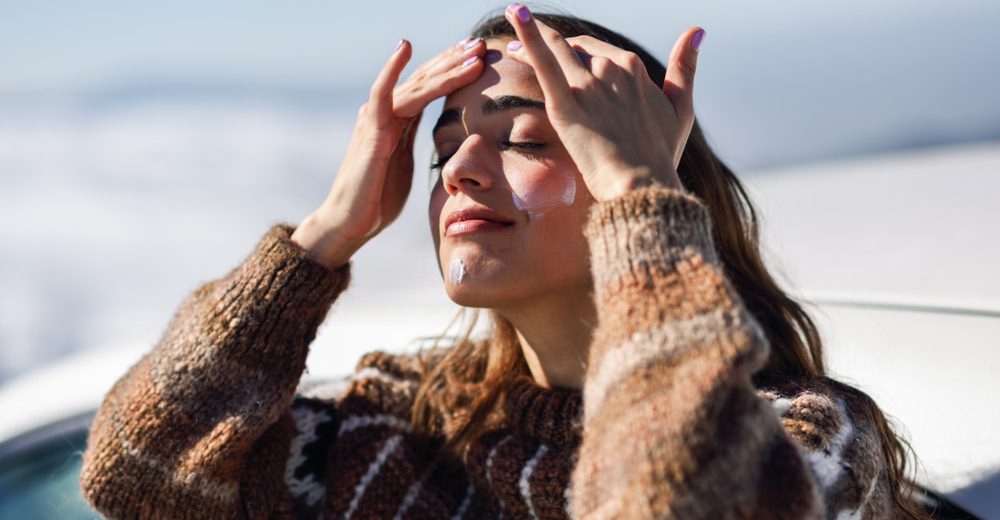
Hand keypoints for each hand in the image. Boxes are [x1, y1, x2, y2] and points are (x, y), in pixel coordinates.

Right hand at [293, 38, 486, 267]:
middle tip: (482, 43)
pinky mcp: (371, 131)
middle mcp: (386, 112)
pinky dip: (392, 69)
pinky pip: (382, 94)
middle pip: (425, 78)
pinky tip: (405, 47)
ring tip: (472, 52)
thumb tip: (439, 142)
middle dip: (454, 60)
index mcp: (398, 120)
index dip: (454, 70)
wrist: (350, 222)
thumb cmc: (377, 199)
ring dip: (446, 67)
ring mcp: (377, 118)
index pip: (430, 87)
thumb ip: (415, 144)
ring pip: (416, 85)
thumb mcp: (405, 164)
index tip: (480, 56)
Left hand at [503, 4, 702, 200]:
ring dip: (531, 35)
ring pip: (556, 49)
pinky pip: (544, 62)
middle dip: (552, 44)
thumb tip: (696, 31)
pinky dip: (529, 36)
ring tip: (512, 29)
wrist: (642, 185)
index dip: (579, 51)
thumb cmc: (661, 155)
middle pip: (574, 49)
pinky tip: (516, 13)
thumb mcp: (681, 108)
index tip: (564, 54)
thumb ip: (685, 68)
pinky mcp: (566, 104)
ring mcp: (587, 85)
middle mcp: (611, 69)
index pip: (599, 51)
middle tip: (523, 45)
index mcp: (634, 68)